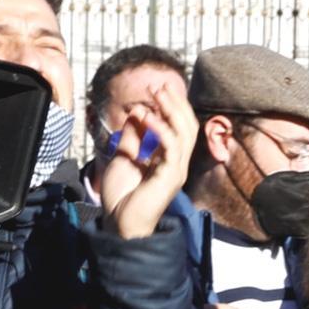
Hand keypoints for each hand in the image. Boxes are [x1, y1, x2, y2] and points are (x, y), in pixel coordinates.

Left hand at [99, 83, 197, 239]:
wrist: (121, 223)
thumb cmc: (123, 196)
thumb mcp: (124, 157)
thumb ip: (133, 136)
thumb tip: (137, 111)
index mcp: (168, 158)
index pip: (178, 127)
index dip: (170, 106)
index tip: (155, 89)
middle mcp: (177, 162)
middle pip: (186, 126)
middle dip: (174, 103)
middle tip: (159, 85)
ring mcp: (176, 170)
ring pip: (184, 134)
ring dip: (171, 111)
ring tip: (157, 94)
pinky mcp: (170, 177)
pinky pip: (172, 149)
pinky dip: (161, 130)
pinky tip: (148, 116)